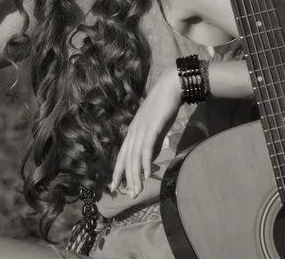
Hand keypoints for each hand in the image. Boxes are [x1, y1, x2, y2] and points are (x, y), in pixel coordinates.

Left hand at [111, 66, 181, 197]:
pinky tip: (147, 175)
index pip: (121, 155)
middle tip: (129, 195)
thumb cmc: (163, 107)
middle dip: (126, 178)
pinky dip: (146, 163)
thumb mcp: (154, 128)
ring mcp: (141, 129)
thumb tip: (149, 159)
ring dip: (135, 176)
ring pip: (134, 157)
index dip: (117, 171)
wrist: (170, 88)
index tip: (114, 186)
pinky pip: (146, 148)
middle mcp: (133, 131)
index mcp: (132, 131)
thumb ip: (151, 143)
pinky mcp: (151, 128)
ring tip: (136, 191)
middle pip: (126, 159)